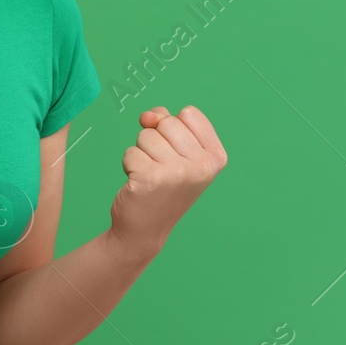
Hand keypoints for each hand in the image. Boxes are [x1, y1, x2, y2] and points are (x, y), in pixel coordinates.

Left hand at [108, 105, 226, 259]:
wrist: (146, 230)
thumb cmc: (162, 187)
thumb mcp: (177, 152)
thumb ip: (166, 123)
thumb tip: (147, 116)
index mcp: (216, 157)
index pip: (189, 113)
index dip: (174, 128)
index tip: (176, 154)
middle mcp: (202, 165)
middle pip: (167, 121)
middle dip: (156, 140)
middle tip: (161, 168)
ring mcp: (177, 172)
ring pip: (146, 135)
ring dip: (142, 153)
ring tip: (151, 176)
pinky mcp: (151, 177)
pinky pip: (130, 152)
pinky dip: (129, 165)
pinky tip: (139, 184)